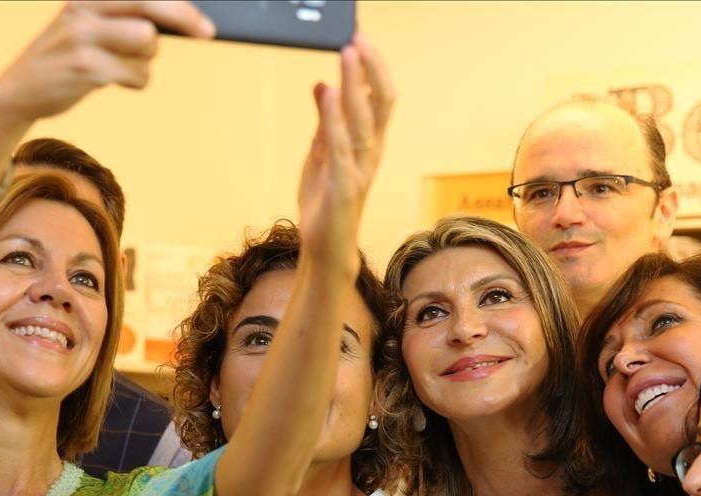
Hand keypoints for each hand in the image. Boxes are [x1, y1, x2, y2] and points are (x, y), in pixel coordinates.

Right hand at [0, 0, 212, 124]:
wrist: (18, 90)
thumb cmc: (66, 57)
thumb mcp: (88, 26)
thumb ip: (124, 18)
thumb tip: (179, 20)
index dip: (179, 8)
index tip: (205, 24)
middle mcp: (83, 10)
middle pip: (149, 12)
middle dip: (184, 21)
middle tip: (207, 33)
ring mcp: (83, 38)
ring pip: (147, 44)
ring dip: (145, 61)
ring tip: (123, 67)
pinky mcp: (86, 67)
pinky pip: (136, 74)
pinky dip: (134, 81)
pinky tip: (112, 80)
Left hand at [296, 35, 395, 261]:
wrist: (325, 251)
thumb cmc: (325, 206)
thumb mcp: (321, 157)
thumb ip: (324, 125)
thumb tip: (323, 85)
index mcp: (367, 146)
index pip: (378, 100)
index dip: (372, 70)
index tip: (359, 41)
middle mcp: (370, 155)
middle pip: (379, 104)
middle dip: (370, 70)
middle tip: (359, 39)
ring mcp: (359, 171)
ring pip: (363, 121)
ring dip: (355, 85)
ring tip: (347, 56)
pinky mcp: (343, 188)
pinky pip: (340, 149)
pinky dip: (334, 120)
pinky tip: (329, 94)